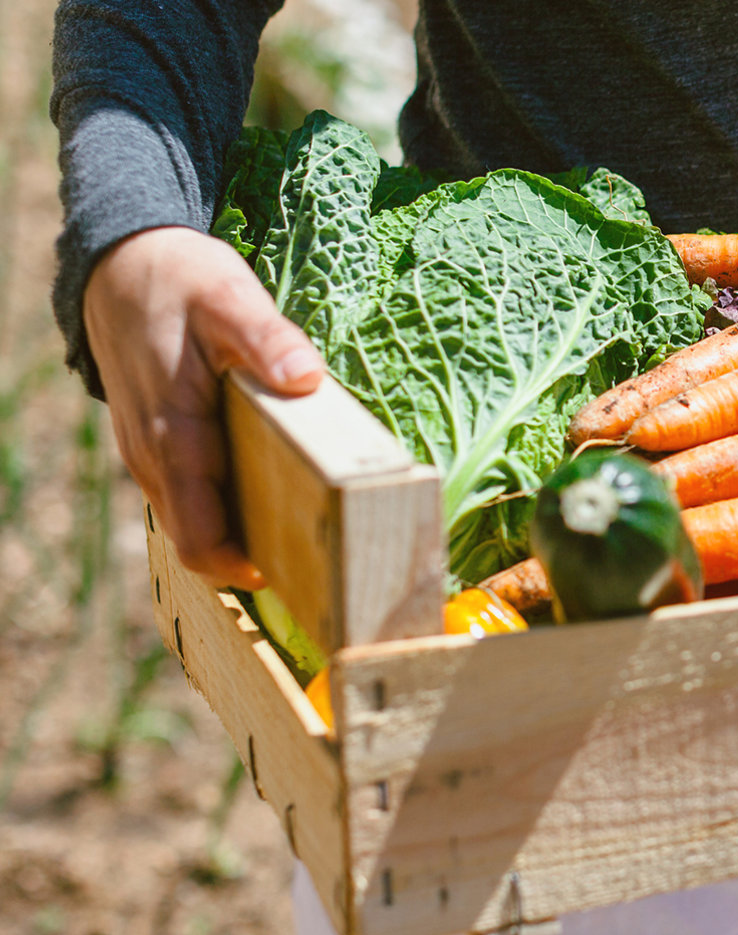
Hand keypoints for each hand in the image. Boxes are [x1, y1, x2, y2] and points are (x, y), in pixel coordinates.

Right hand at [83, 226, 326, 587]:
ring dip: (241, 529)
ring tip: (307, 525)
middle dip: (252, 554)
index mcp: (174, 436)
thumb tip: (305, 378)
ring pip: (193, 515)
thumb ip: (267, 339)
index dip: (240, 566)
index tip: (294, 570)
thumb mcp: (229, 297)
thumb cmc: (179, 281)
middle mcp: (154, 457)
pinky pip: (189, 491)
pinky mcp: (157, 442)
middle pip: (199, 537)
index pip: (199, 535)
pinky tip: (275, 487)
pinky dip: (226, 501)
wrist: (119, 264)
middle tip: (318, 554)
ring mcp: (150, 453)